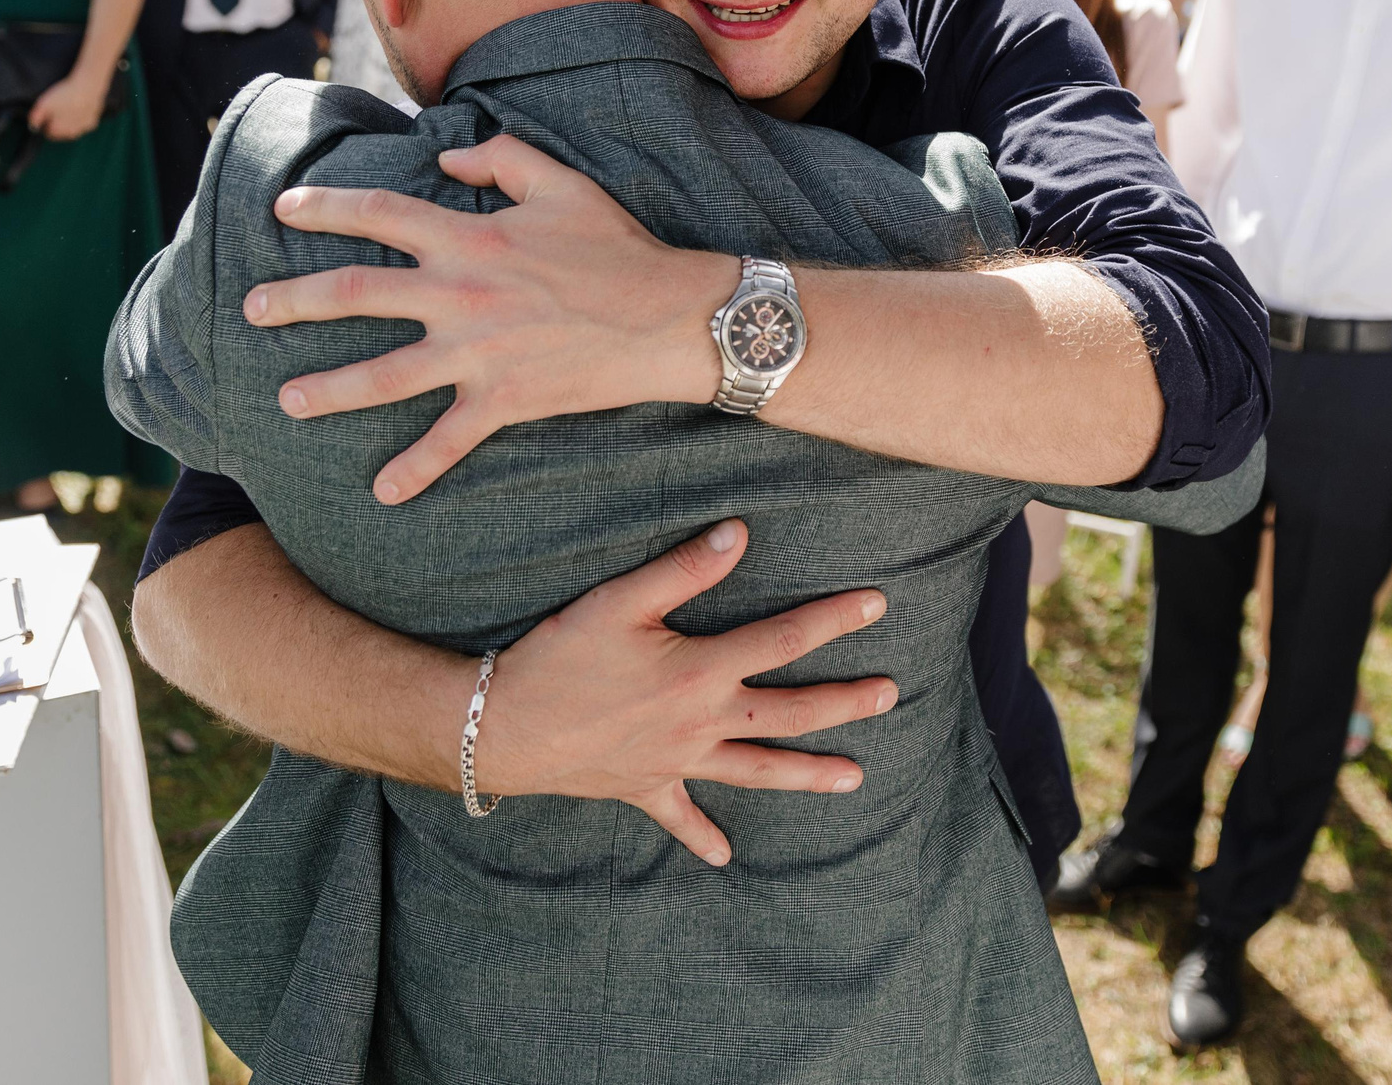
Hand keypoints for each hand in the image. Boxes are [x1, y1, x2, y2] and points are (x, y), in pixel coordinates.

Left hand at [28, 69, 108, 140]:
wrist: (88, 87)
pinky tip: (79, 108)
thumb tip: (33, 127)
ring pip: (72, 129)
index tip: (48, 111)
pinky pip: (83, 124)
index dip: (46, 122)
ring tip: (69, 106)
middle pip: (60, 132)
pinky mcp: (92, 123)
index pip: (48, 133)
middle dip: (58, 123)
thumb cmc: (64, 95)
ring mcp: (83, 130)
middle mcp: (71, 134)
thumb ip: (35, 118)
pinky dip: (80, 118)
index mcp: (58, 131)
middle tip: (58, 107)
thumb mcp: (43, 103)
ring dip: (69, 122)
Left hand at [252, 133, 736, 502]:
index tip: (283, 208)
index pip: (378, 214)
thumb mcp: (561, 182)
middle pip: (355, 294)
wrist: (670, 316)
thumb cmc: (619, 246)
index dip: (325, 207)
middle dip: (293, 300)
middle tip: (251, 307)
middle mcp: (460, 293)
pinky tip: (383, 491)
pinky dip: (415, 468)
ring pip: (383, 375)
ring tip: (287, 399)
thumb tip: (447, 158)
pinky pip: (449, 439)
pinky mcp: (504, 400)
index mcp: (470, 236)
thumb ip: (499, 159)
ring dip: (327, 389)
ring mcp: (478, 352)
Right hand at [471, 517, 896, 865]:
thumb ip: (684, 567)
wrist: (501, 728)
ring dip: (806, 774)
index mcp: (701, 671)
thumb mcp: (619, 599)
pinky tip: (724, 857)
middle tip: (890, 694)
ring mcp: (677, 762)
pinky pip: (680, 817)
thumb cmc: (558, 657)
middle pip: (788, 713)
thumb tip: (740, 533)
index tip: (877, 605)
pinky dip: (702, 837)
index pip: (784, 640)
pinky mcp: (644, 788)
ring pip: (757, 771)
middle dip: (843, 703)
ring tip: (855, 779)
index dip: (834, 620)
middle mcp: (700, 723)